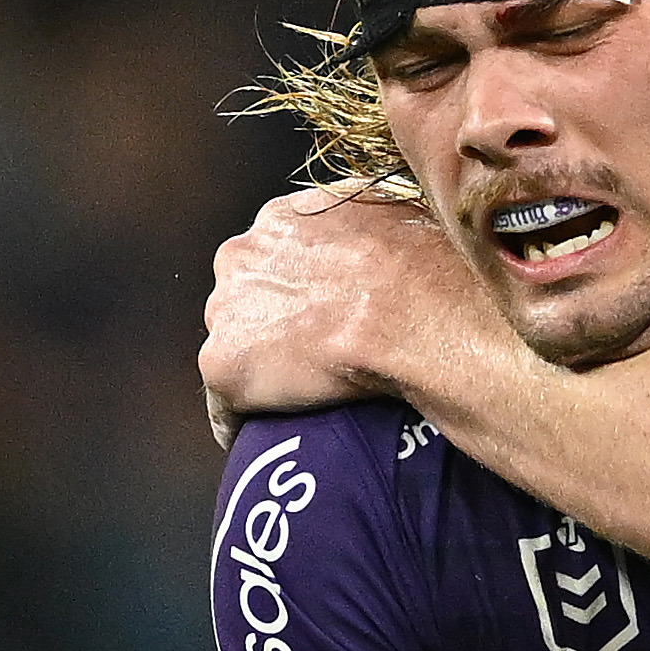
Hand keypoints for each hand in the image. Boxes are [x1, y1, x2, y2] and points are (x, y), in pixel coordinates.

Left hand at [199, 186, 484, 436]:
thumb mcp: (400, 213)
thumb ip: (367, 221)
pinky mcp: (226, 367)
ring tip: (303, 396)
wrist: (414, 316)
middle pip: (246, 299)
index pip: (275, 257)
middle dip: (273, 323)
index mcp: (283, 218)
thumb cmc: (423, 269)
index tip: (326, 312)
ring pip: (236, 348)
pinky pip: (227, 406)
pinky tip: (272, 436)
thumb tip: (384, 238)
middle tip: (318, 353)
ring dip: (261, 369)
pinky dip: (247, 420)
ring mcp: (227, 313)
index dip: (303, 289)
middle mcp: (242, 255)